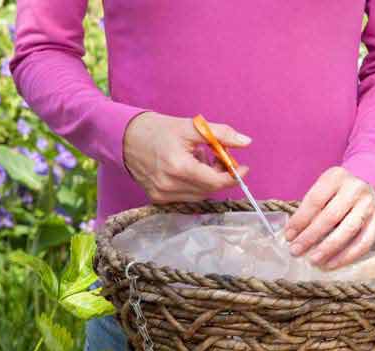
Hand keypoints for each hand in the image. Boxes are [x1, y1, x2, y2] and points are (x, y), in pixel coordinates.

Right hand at [123, 112, 250, 203]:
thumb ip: (221, 134)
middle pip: (209, 189)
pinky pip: (187, 197)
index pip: (215, 182)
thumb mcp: (191, 126)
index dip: (233, 176)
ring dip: (207, 180)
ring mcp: (163, 195)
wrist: (127, 138)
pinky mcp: (158, 200)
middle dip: (219, 175)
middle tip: (218, 157)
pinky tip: (188, 169)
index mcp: (178, 166)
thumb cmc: (159, 129)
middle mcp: (169, 185)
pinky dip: (194, 185)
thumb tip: (247, 142)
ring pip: (199, 195)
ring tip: (199, 160)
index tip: (244, 168)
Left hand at [285, 168, 374, 269]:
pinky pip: (362, 244)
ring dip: (328, 248)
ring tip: (313, 260)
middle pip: (330, 216)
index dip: (300, 220)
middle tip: (296, 251)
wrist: (369, 185)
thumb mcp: (324, 190)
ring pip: (347, 230)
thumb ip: (310, 208)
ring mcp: (368, 206)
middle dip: (310, 236)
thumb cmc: (338, 193)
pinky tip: (330, 264)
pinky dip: (345, 257)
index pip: (315, 200)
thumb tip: (292, 235)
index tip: (288, 236)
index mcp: (336, 177)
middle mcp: (355, 189)